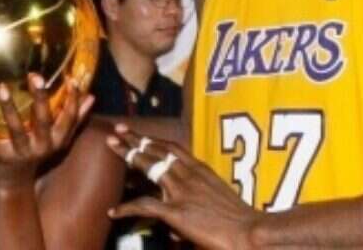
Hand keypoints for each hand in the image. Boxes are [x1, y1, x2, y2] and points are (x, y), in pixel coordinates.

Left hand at [0, 73, 93, 189]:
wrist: (14, 182)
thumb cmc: (38, 151)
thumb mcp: (59, 138)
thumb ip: (75, 117)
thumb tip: (91, 96)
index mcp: (58, 140)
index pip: (69, 118)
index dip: (73, 99)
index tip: (71, 79)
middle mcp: (42, 146)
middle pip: (43, 120)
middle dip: (40, 98)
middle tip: (35, 75)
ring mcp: (21, 152)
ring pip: (16, 129)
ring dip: (9, 108)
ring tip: (2, 88)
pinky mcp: (1, 156)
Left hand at [106, 127, 260, 249]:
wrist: (250, 231)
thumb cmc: (239, 218)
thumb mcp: (218, 196)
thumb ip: (200, 192)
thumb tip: (186, 200)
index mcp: (200, 169)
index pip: (171, 147)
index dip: (152, 138)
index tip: (137, 132)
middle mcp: (189, 175)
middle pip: (157, 151)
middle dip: (135, 139)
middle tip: (116, 131)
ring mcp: (182, 191)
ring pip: (150, 166)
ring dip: (129, 155)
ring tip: (112, 148)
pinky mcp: (176, 212)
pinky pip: (146, 206)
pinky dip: (127, 208)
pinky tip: (113, 211)